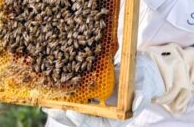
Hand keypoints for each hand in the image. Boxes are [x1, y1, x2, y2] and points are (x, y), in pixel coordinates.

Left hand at [43, 53, 164, 125]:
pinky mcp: (91, 92)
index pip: (95, 124)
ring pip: (75, 109)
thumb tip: (138, 104)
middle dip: (65, 115)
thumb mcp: (146, 88)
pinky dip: (66, 93)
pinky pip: (76, 96)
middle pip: (80, 119)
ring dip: (61, 106)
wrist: (142, 72)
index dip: (83, 120)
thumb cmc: (145, 82)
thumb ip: (142, 97)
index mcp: (114, 119)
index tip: (73, 113)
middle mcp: (102, 114)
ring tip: (47, 101)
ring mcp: (95, 104)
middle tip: (52, 108)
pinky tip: (55, 87)